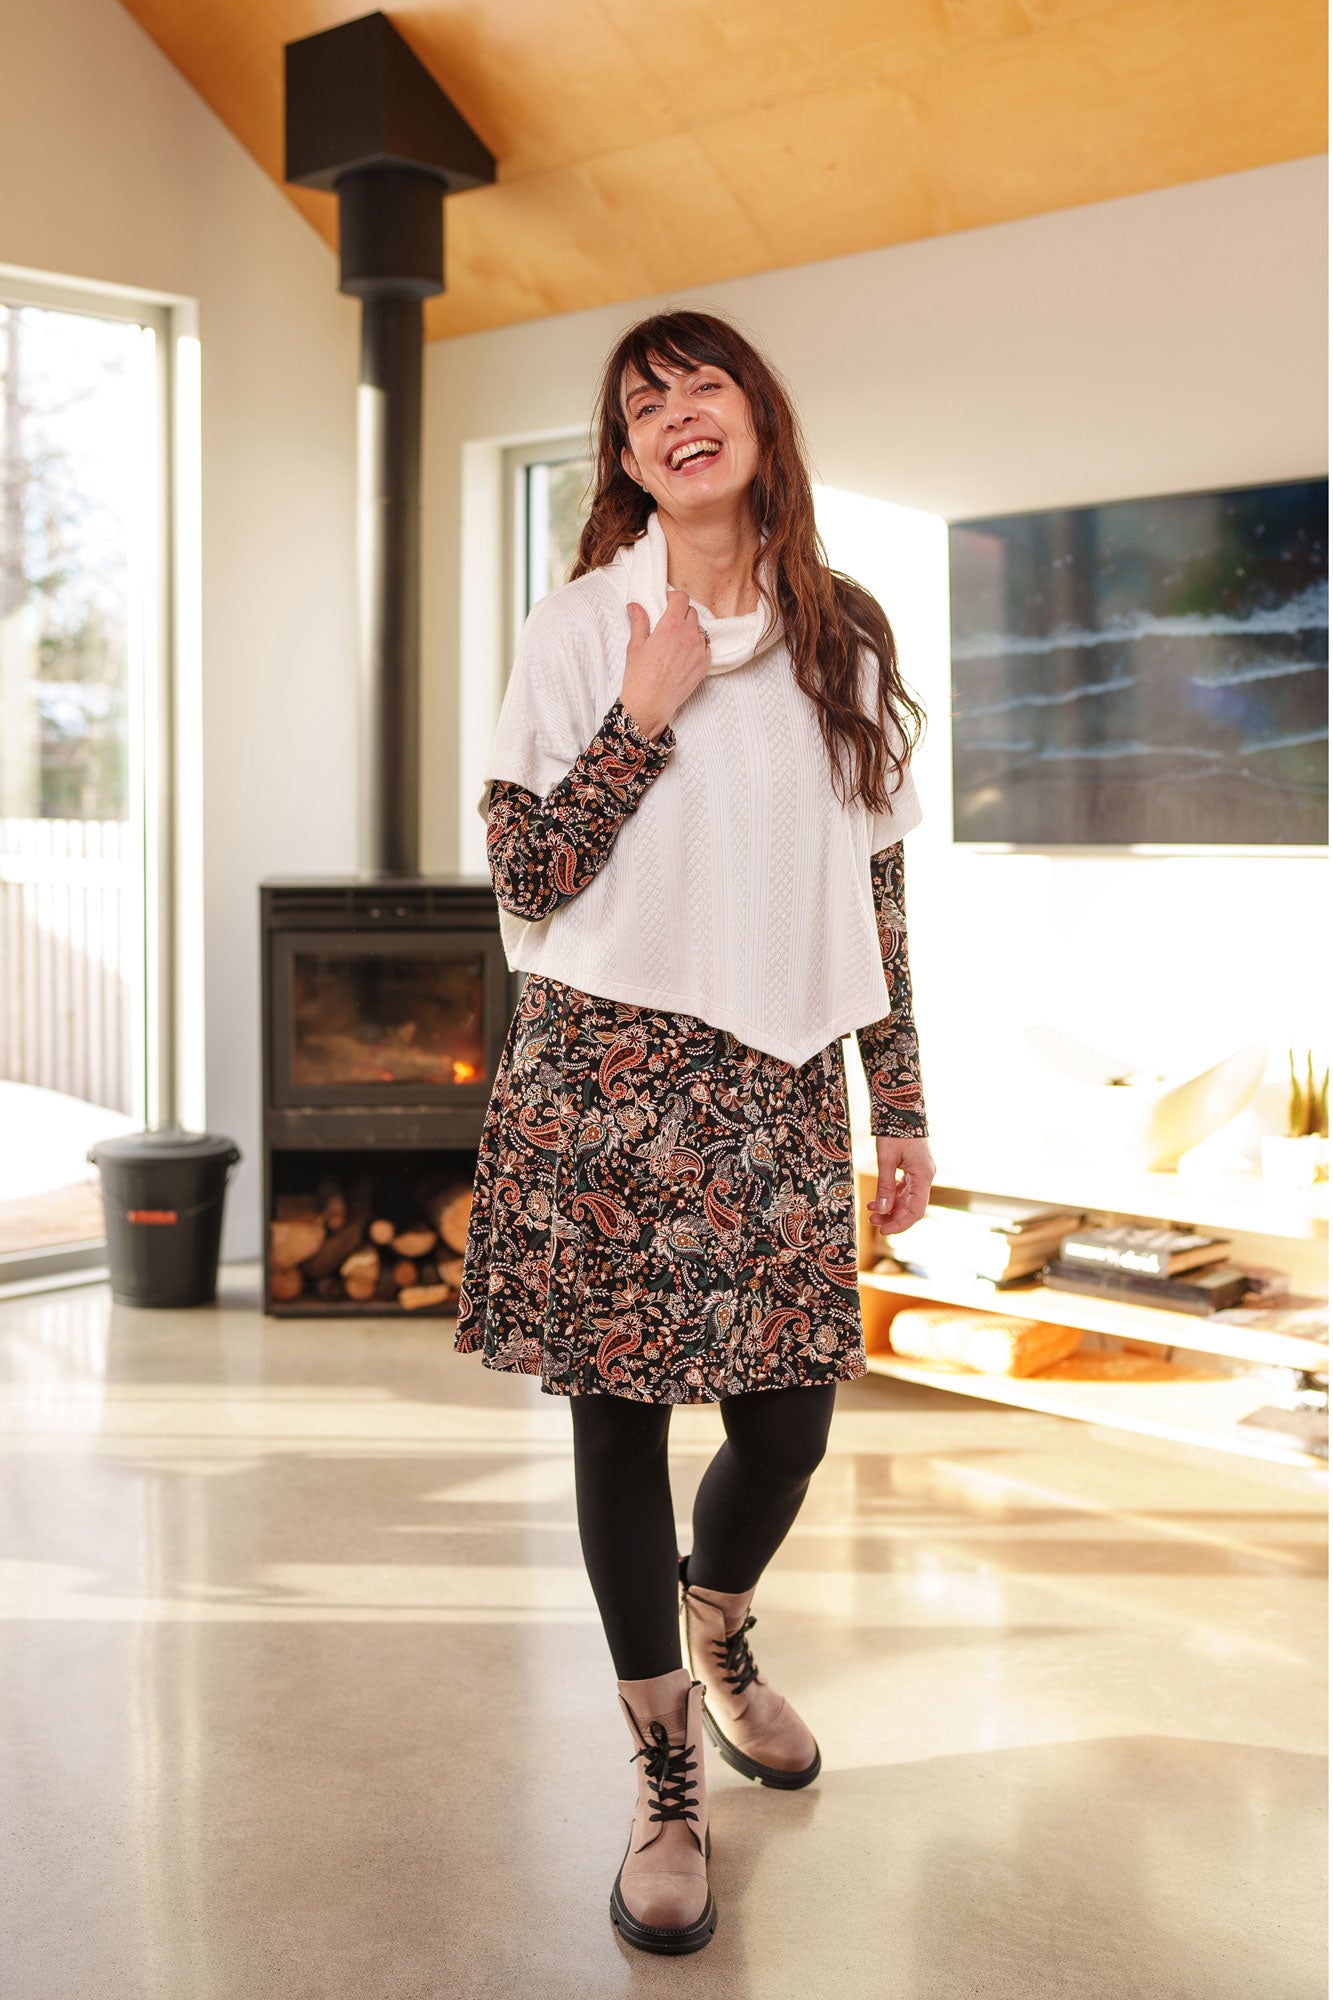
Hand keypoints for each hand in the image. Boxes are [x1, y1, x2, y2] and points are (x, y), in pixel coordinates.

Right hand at [621, 587, 710, 740]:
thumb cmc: (640, 676)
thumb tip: (635, 606)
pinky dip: (698, 646)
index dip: (674, 597)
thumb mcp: (635, 645)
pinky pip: (706, 647)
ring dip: (690, 629)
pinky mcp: (704, 665)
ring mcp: (699, 651)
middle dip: (681, 613)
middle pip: (692, 612)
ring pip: (700, 629)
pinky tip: (685, 654)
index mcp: (671, 626)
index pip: (682, 599)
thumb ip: (639, 622)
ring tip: (677, 640)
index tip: (668, 601)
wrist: (650, 704)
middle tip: (670, 621)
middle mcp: (688, 636)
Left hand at [865, 1132, 934, 1234]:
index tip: (884, 1231)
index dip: (900, 1223)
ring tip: (871, 1212)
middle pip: (912, 1207)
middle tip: (873, 1222)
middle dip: (893, 1217)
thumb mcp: (886, 1158)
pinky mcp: (914, 1169)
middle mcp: (926, 1177)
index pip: (916, 1210)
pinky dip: (892, 1196)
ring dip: (891, 1208)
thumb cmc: (895, 1131)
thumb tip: (882, 1209)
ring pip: (908, 1199)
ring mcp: (921, 1173)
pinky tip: (877, 1200)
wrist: (902, 1109)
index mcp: (923, 1176)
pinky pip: (905, 1189)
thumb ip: (885, 1185)